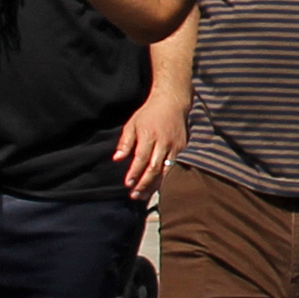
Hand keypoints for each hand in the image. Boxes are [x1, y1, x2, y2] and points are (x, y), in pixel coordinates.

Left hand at [114, 78, 188, 197]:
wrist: (173, 102)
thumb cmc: (149, 114)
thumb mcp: (132, 124)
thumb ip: (125, 143)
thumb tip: (116, 159)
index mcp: (149, 135)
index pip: (140, 158)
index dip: (134, 173)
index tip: (127, 184)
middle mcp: (163, 142)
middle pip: (154, 168)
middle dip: (144, 183)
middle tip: (135, 195)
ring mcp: (175, 145)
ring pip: (166, 170)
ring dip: (155, 184)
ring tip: (144, 195)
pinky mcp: (182, 147)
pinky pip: (174, 165)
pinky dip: (165, 177)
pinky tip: (157, 185)